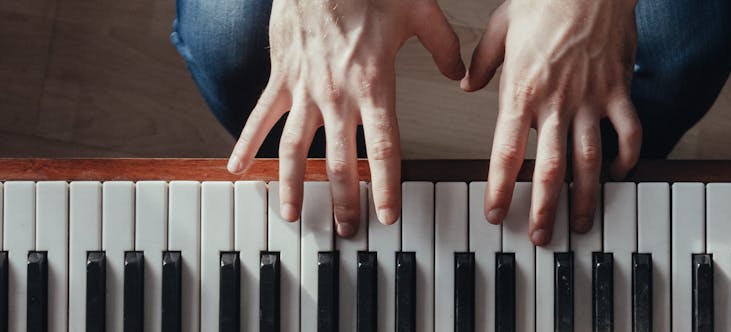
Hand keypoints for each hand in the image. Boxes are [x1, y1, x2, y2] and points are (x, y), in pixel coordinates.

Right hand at [227, 0, 464, 236]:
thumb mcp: (419, 10)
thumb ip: (444, 46)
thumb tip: (458, 74)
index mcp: (372, 84)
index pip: (382, 147)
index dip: (385, 185)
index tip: (387, 215)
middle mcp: (336, 95)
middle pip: (339, 160)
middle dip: (343, 199)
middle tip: (347, 229)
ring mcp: (303, 89)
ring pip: (295, 149)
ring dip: (294, 185)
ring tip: (293, 215)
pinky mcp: (280, 78)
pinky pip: (259, 116)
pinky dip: (244, 142)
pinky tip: (235, 168)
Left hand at [463, 0, 641, 244]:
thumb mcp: (499, 26)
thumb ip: (482, 61)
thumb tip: (467, 84)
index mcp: (521, 91)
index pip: (506, 152)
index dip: (500, 189)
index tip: (495, 214)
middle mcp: (555, 103)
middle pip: (549, 168)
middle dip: (544, 208)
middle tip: (540, 237)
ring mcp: (590, 98)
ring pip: (589, 159)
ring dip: (586, 196)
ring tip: (581, 223)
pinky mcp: (619, 89)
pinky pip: (628, 130)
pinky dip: (628, 155)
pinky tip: (621, 173)